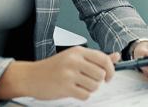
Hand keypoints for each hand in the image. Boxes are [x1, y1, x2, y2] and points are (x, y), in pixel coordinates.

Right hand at [0, 46, 117, 100]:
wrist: (31, 76)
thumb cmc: (53, 67)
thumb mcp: (74, 57)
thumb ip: (95, 58)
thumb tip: (116, 56)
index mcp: (78, 52)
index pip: (104, 59)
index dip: (111, 70)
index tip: (109, 76)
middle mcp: (74, 61)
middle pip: (101, 75)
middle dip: (97, 81)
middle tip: (87, 81)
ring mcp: (69, 74)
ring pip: (95, 86)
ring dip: (89, 89)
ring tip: (79, 85)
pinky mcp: (65, 87)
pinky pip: (85, 95)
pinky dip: (82, 95)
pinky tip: (74, 91)